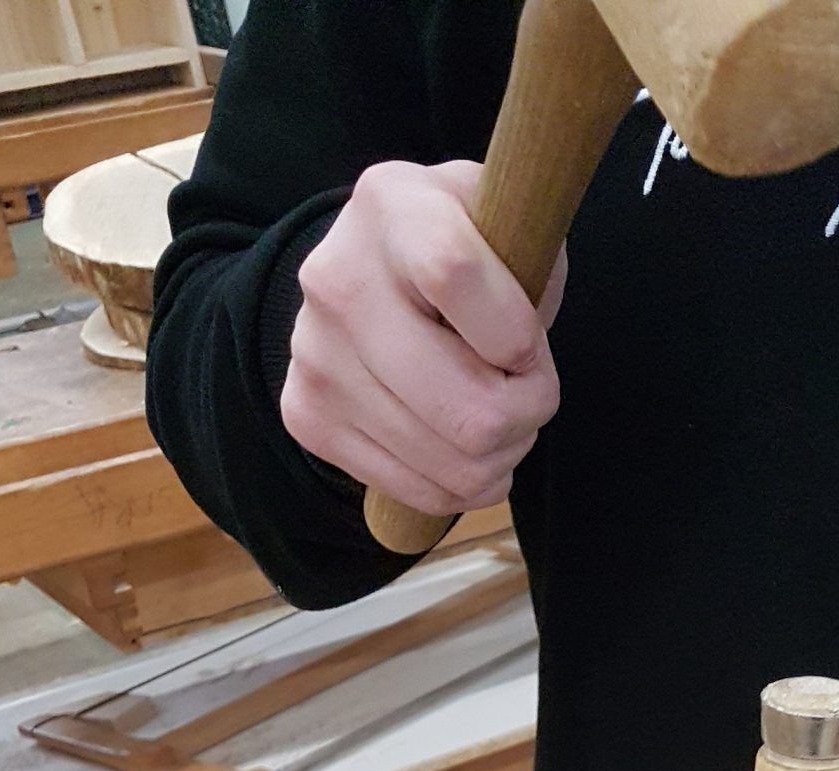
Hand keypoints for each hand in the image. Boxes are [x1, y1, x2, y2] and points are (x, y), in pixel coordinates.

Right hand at [282, 160, 562, 519]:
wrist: (372, 275)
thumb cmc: (465, 250)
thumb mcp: (506, 221)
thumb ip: (531, 257)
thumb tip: (523, 348)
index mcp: (392, 207)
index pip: (455, 277)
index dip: (518, 335)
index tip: (528, 342)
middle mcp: (337, 280)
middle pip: (472, 413)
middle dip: (529, 414)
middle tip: (526, 390)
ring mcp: (315, 355)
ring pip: (458, 465)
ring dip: (502, 453)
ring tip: (494, 411)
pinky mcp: (307, 417)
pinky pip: (424, 494)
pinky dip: (464, 483)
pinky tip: (459, 442)